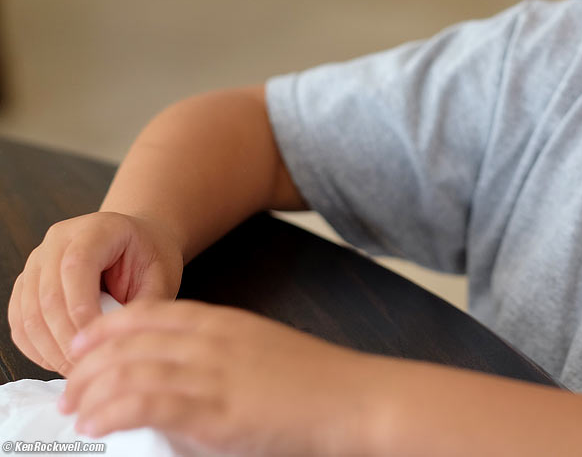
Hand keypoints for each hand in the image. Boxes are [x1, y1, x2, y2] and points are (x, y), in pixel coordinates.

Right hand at [8, 211, 183, 374]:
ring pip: (28, 313)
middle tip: (88, 366)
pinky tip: (61, 360)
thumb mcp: (162, 275)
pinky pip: (20, 322)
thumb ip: (142, 305)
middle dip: (67, 338)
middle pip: (47, 295)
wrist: (137, 241)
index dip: (82, 309)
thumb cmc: (151, 256)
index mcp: (96, 229)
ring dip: (50, 349)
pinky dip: (37, 348)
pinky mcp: (27, 285)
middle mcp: (58, 241)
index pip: (75, 267)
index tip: (98, 340)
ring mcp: (37, 262)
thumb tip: (118, 344)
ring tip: (78, 368)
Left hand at [60, 300, 374, 455]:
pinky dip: (110, 412)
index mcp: (223, 321)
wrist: (353, 397)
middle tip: (70, 390)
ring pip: (127, 371)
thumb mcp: (262, 350)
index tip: (83, 347)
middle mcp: (211, 340)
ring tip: (77, 412)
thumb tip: (179, 378)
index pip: (147, 314)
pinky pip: (146, 404)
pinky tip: (97, 424)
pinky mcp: (215, 410)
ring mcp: (212, 373)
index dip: (106, 328)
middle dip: (87, 366)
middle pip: (127, 341)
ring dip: (90, 392)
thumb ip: (220, 355)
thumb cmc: (315, 380)